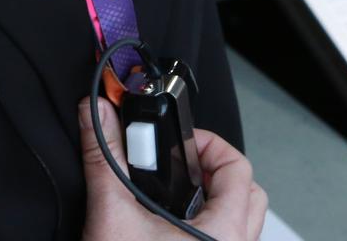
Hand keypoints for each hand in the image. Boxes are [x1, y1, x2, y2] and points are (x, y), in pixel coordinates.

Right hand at [79, 97, 267, 240]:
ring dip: (212, 204)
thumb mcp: (112, 218)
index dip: (208, 144)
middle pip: (249, 194)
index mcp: (223, 235)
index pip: (238, 167)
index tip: (178, 143)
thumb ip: (106, 161)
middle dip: (215, 173)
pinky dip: (203, 230)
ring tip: (175, 198)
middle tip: (181, 167)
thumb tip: (97, 118)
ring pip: (239, 224)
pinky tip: (168, 231)